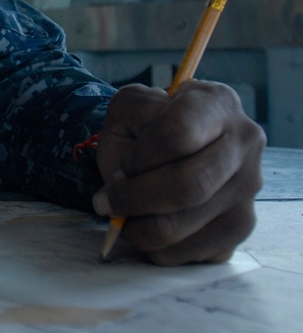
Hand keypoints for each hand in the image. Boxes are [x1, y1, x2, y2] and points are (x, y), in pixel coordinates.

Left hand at [93, 81, 265, 264]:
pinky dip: (159, 249)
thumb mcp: (128, 109)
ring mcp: (249, 187)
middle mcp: (244, 143)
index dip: (139, 156)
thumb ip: (123, 131)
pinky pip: (194, 251)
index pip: (177, 134)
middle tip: (105, 202)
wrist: (177, 139)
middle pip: (189, 186)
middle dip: (134, 199)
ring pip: (187, 225)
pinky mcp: (242, 224)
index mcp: (216, 103)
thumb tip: (124, 182)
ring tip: (121, 218)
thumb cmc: (147, 123)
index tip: (121, 166)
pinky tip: (145, 229)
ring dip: (140, 229)